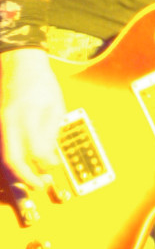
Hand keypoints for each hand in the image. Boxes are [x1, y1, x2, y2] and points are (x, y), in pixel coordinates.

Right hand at [0, 47, 65, 188]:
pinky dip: (11, 161)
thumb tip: (50, 162)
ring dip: (16, 173)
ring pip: (2, 159)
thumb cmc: (40, 83)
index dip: (45, 166)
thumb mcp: (55, 107)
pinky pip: (2, 150)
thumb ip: (51, 136)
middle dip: (25, 179)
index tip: (53, 169)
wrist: (18, 64)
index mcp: (26, 116)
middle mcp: (7, 123)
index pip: (34, 152)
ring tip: (31, 177)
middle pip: (10, 161)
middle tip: (40, 185)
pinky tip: (22, 164)